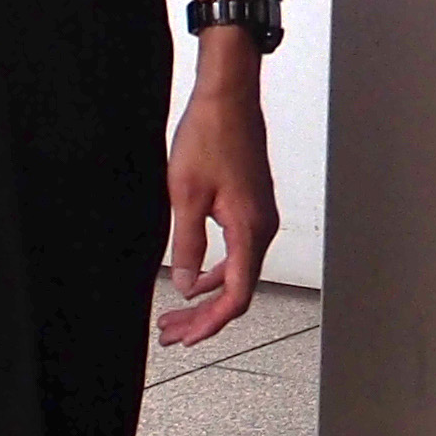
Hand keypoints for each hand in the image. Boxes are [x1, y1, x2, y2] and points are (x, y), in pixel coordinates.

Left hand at [157, 59, 277, 348]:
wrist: (228, 98)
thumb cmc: (210, 137)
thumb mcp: (186, 196)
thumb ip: (187, 245)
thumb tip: (186, 285)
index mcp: (250, 230)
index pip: (236, 294)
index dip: (211, 322)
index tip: (187, 337)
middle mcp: (262, 227)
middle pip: (238, 289)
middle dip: (204, 316)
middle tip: (172, 332)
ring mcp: (260, 217)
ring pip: (237, 271)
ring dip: (206, 294)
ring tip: (176, 311)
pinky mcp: (252, 207)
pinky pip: (238, 252)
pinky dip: (215, 271)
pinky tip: (194, 275)